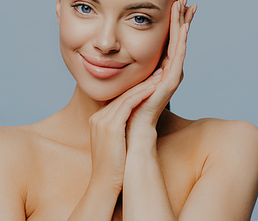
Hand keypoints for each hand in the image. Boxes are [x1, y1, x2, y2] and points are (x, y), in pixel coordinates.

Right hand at [87, 71, 162, 191]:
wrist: (105, 185)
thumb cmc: (115, 168)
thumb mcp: (117, 143)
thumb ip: (122, 129)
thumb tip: (136, 123)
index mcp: (98, 120)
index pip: (119, 99)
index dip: (137, 89)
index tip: (151, 80)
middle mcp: (97, 117)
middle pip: (122, 95)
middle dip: (141, 83)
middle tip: (158, 71)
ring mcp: (101, 121)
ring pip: (126, 97)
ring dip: (144, 85)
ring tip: (160, 76)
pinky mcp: (110, 126)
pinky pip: (127, 105)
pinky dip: (141, 95)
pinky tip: (154, 88)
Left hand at [126, 0, 196, 132]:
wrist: (130, 134)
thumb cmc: (124, 113)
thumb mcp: (124, 85)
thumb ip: (126, 72)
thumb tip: (111, 58)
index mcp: (158, 71)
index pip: (166, 42)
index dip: (171, 24)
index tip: (172, 4)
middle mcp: (168, 72)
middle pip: (176, 40)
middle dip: (180, 18)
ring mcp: (171, 77)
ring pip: (179, 44)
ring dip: (182, 24)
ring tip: (185, 5)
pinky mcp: (170, 83)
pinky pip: (177, 56)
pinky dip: (180, 40)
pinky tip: (183, 26)